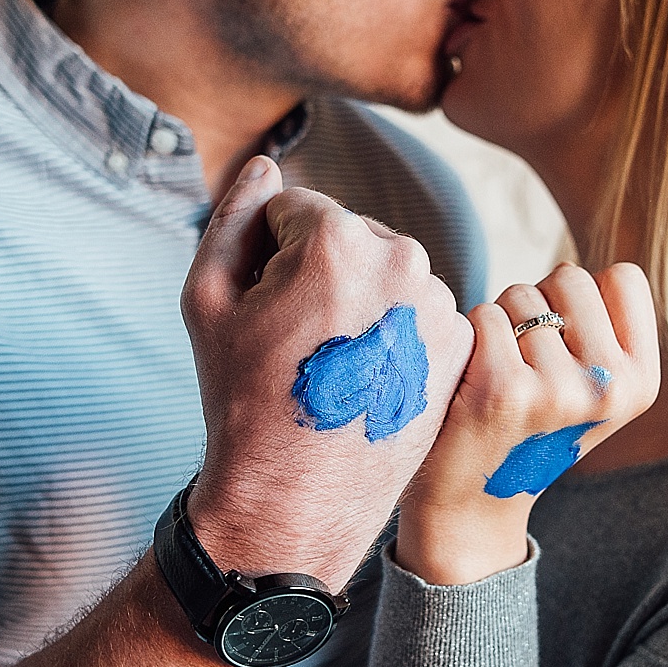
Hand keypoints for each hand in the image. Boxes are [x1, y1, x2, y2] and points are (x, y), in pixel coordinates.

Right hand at [182, 156, 474, 590]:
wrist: (296, 499)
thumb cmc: (241, 399)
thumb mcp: (208, 300)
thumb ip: (233, 218)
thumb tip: (266, 167)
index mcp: (337, 239)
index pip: (297, 208)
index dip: (268, 256)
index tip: (265, 314)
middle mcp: (402, 259)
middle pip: (348, 238)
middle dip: (319, 275)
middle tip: (296, 347)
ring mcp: (439, 304)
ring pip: (387, 275)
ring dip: (359, 304)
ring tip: (331, 368)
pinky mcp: (459, 345)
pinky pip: (417, 314)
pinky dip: (392, 336)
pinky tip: (365, 382)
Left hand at [397, 261, 659, 584]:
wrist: (471, 505)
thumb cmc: (526, 427)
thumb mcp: (590, 387)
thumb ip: (598, 328)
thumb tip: (569, 269)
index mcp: (643, 382)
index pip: (624, 277)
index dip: (581, 297)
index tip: (563, 341)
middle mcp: (611, 387)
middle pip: (570, 276)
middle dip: (538, 303)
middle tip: (523, 360)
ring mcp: (559, 390)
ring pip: (521, 295)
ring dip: (500, 322)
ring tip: (498, 376)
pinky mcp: (504, 390)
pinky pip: (485, 316)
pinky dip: (470, 337)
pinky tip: (472, 382)